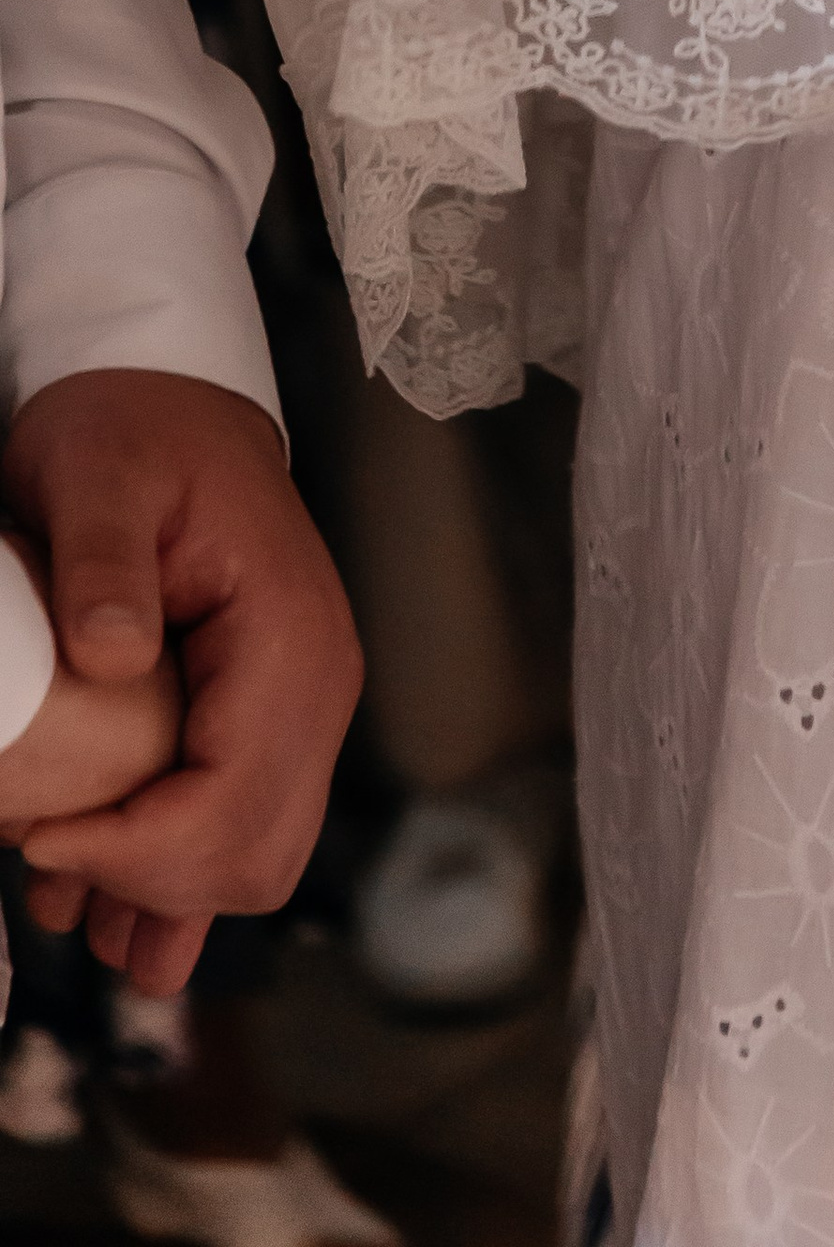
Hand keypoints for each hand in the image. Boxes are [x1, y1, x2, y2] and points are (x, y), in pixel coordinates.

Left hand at [1, 371, 361, 992]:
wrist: (171, 405)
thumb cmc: (134, 431)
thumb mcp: (98, 475)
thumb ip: (105, 564)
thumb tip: (112, 660)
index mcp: (288, 634)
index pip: (232, 803)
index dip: (133, 850)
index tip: (40, 836)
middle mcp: (318, 684)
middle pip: (258, 855)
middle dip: (151, 886)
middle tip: (49, 858)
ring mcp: (303, 708)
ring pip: (261, 862)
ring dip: (168, 898)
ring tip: (74, 904)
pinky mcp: (272, 721)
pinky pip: (249, 831)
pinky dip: (183, 879)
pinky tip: (113, 896)